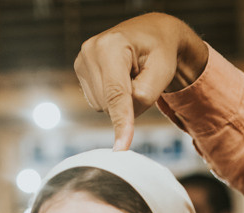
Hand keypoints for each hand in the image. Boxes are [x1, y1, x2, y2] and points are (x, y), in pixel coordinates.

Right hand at [74, 13, 208, 149]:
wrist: (151, 34)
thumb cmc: (160, 50)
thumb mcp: (163, 71)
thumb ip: (145, 95)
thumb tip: (122, 119)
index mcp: (111, 46)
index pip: (116, 94)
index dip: (121, 122)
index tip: (121, 148)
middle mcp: (90, 51)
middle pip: (110, 105)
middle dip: (131, 103)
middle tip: (143, 79)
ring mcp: (81, 61)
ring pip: (103, 106)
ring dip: (122, 100)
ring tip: (131, 75)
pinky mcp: (80, 71)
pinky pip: (98, 102)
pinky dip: (112, 97)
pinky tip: (119, 78)